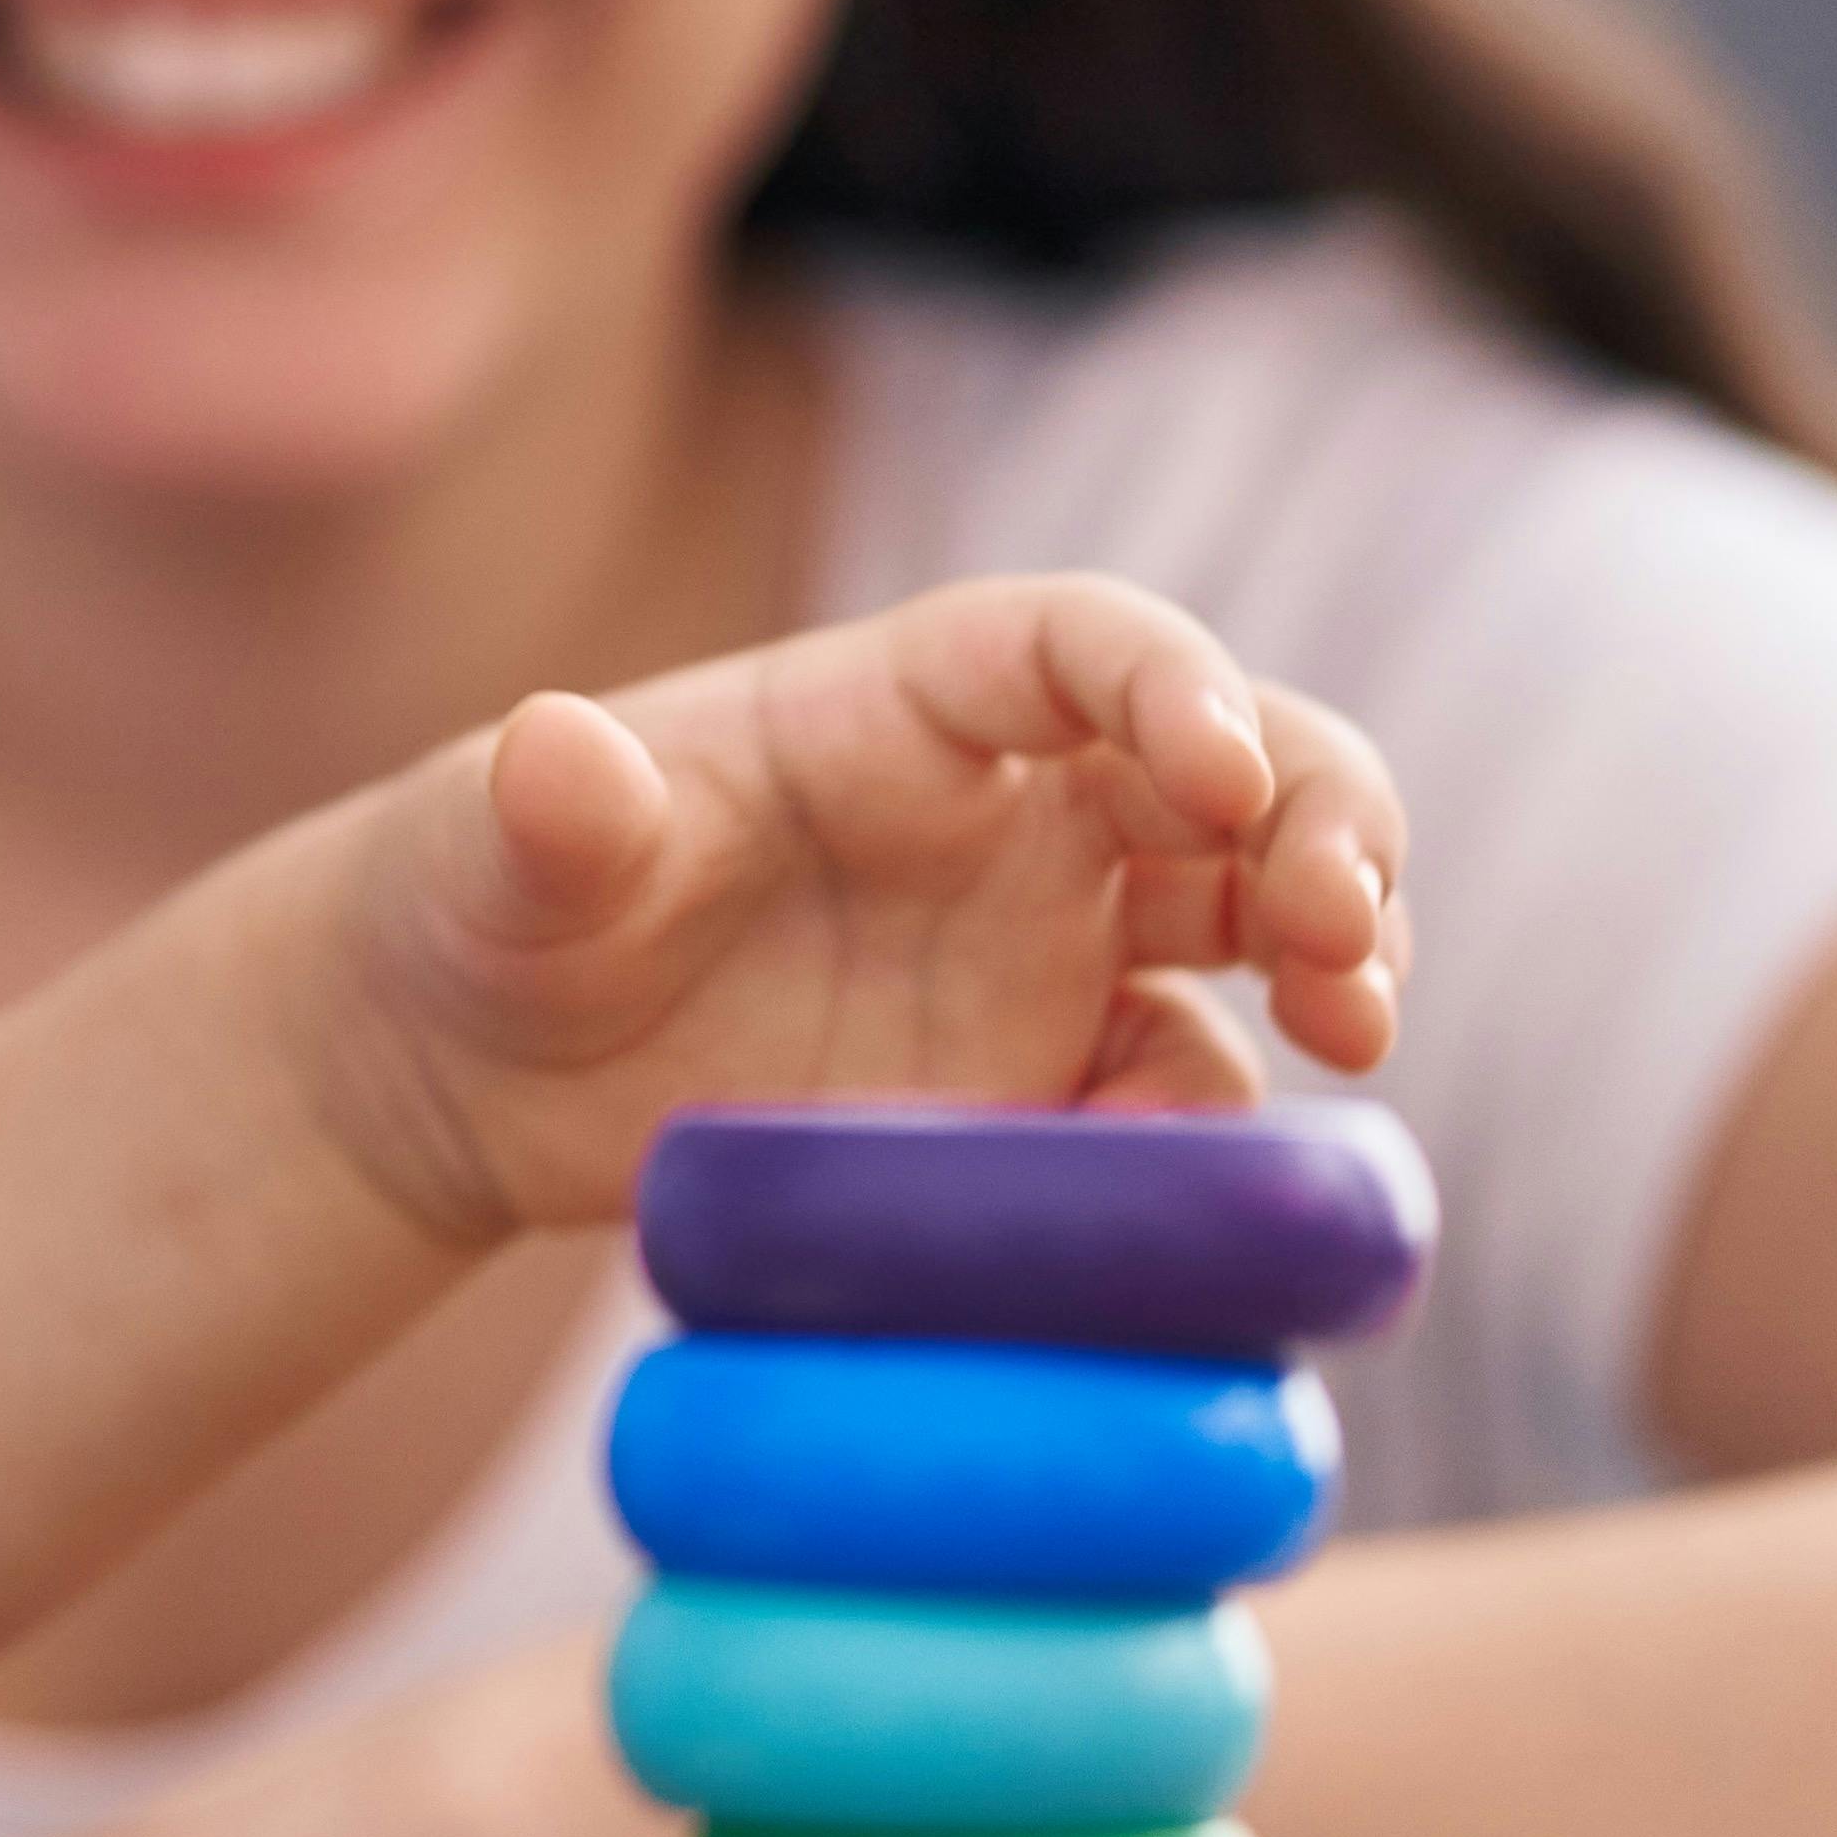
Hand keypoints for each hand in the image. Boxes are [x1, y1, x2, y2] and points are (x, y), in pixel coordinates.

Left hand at [321, 576, 1408, 1248]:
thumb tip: (556, 755)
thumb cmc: (488, 902)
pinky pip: (1177, 1086)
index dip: (1175, 683)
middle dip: (1325, 818)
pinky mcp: (1042, 1075)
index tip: (1221, 767)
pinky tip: (1184, 1193)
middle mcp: (1011, 808)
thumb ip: (551, 809)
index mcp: (900, 706)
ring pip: (1255, 913)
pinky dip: (1213, 1131)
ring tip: (1357, 1032)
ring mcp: (1046, 944)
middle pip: (1239, 763)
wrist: (479, 1062)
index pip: (1083, 643)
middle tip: (1343, 927)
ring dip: (1340, 955)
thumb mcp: (497, 851)